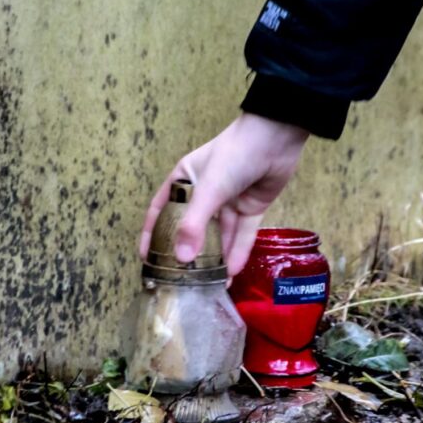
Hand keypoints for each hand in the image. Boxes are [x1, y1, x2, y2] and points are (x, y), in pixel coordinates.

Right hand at [140, 113, 308, 276]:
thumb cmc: (234, 155)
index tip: (146, 259)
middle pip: (192, 228)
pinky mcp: (251, 208)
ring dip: (216, 258)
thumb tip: (182, 259)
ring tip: (210, 285)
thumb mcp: (208, 189)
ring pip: (219, 235)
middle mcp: (204, 193)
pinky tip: (231, 273)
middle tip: (181, 279)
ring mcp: (228, 202)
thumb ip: (194, 225)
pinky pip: (241, 235)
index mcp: (184, 181)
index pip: (161, 211)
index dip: (152, 234)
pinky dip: (237, 252)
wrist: (276, 138)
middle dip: (188, 253)